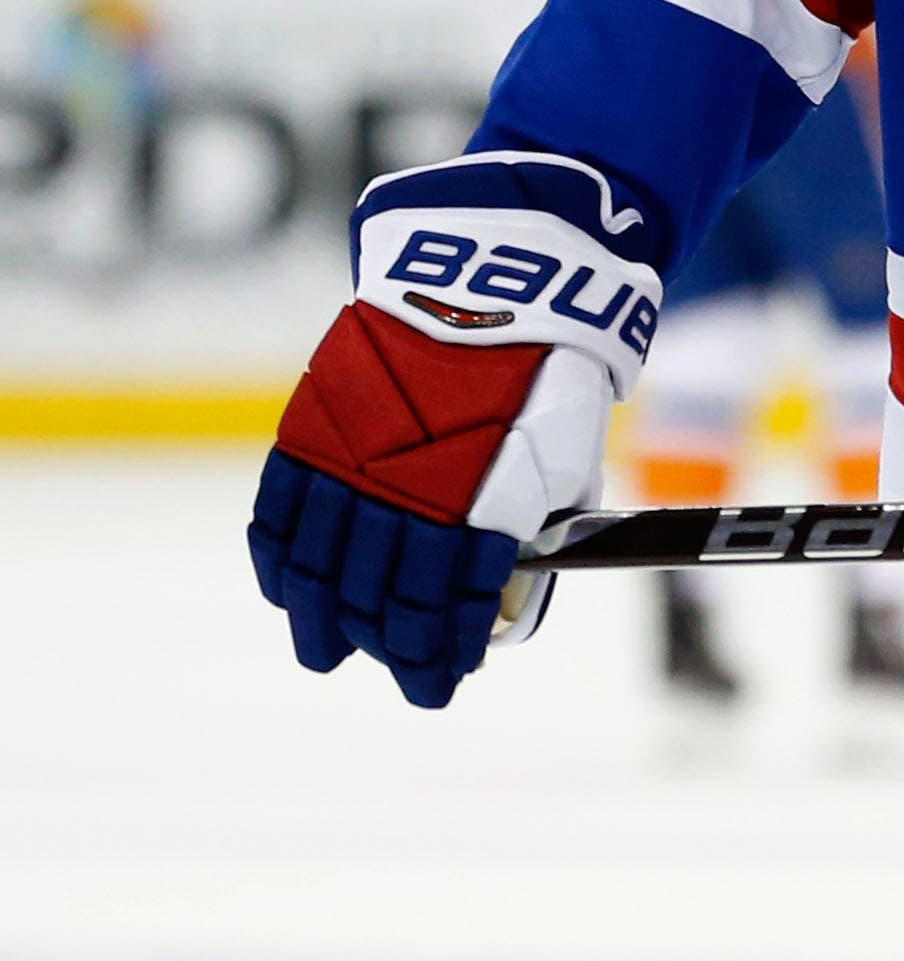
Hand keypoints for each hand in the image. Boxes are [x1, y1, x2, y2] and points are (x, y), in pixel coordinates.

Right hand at [248, 152, 662, 706]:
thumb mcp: (565, 463)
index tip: (444, 683)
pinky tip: (289, 589)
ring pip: (321, 567)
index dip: (440, 655)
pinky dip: (281, 560)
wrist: (505, 277)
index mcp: (478, 506)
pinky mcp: (316, 426)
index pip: (445, 609)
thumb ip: (529, 532)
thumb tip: (501, 600)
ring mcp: (353, 459)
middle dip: (390, 646)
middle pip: (380, 597)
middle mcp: (407, 491)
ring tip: (327, 650)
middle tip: (399, 674)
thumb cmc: (554, 376)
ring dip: (322, 618)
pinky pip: (282, 512)